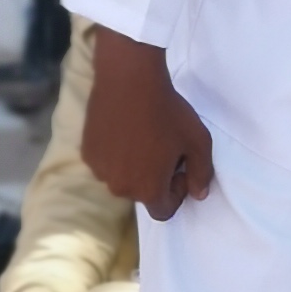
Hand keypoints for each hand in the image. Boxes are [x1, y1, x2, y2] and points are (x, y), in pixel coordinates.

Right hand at [82, 29, 214, 221]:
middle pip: (142, 194)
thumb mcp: (198, 141)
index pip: (163, 211)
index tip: (180, 169)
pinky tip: (124, 130)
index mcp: (148, 190)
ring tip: (143, 138)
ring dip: (134, 167)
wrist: (130, 80)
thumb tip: (199, 194)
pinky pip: (106, 162)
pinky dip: (116, 154)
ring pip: (122, 178)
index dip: (176, 193)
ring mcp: (100, 171)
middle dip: (154, 178)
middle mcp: (121, 188)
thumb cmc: (168, 112)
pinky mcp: (88, 153)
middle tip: (163, 149)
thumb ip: (202, 173)